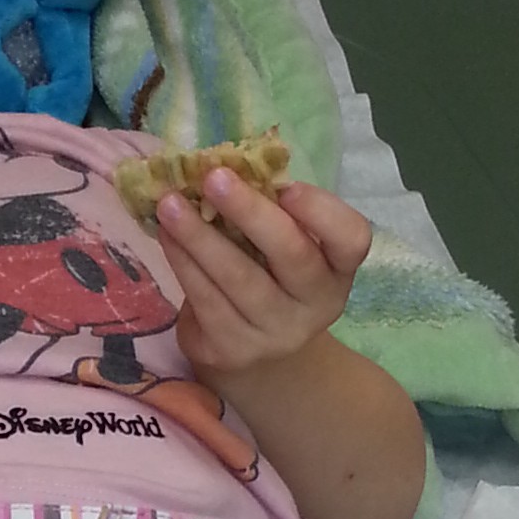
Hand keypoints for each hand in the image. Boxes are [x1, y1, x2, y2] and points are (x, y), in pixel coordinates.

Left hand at [155, 171, 371, 381]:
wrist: (254, 351)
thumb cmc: (270, 277)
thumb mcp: (285, 244)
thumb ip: (273, 212)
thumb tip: (228, 167)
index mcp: (337, 269)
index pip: (351, 240)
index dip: (322, 212)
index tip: (288, 188)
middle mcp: (315, 305)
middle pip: (292, 256)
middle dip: (251, 212)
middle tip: (214, 178)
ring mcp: (275, 333)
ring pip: (238, 278)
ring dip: (199, 236)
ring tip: (170, 203)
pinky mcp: (233, 350)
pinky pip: (205, 299)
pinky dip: (183, 261)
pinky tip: (167, 235)